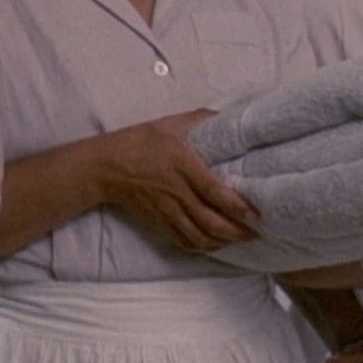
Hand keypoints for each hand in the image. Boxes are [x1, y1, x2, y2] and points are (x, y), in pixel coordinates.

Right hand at [95, 108, 258, 251]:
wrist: (104, 167)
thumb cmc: (138, 142)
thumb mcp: (169, 124)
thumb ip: (199, 120)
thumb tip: (225, 115)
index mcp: (183, 166)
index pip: (214, 192)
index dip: (238, 206)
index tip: (257, 214)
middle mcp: (177, 193)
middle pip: (211, 222)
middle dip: (238, 232)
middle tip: (258, 232)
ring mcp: (167, 212)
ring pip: (200, 237)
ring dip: (224, 243)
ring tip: (241, 239)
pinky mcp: (159, 222)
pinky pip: (184, 242)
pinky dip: (203, 247)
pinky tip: (215, 244)